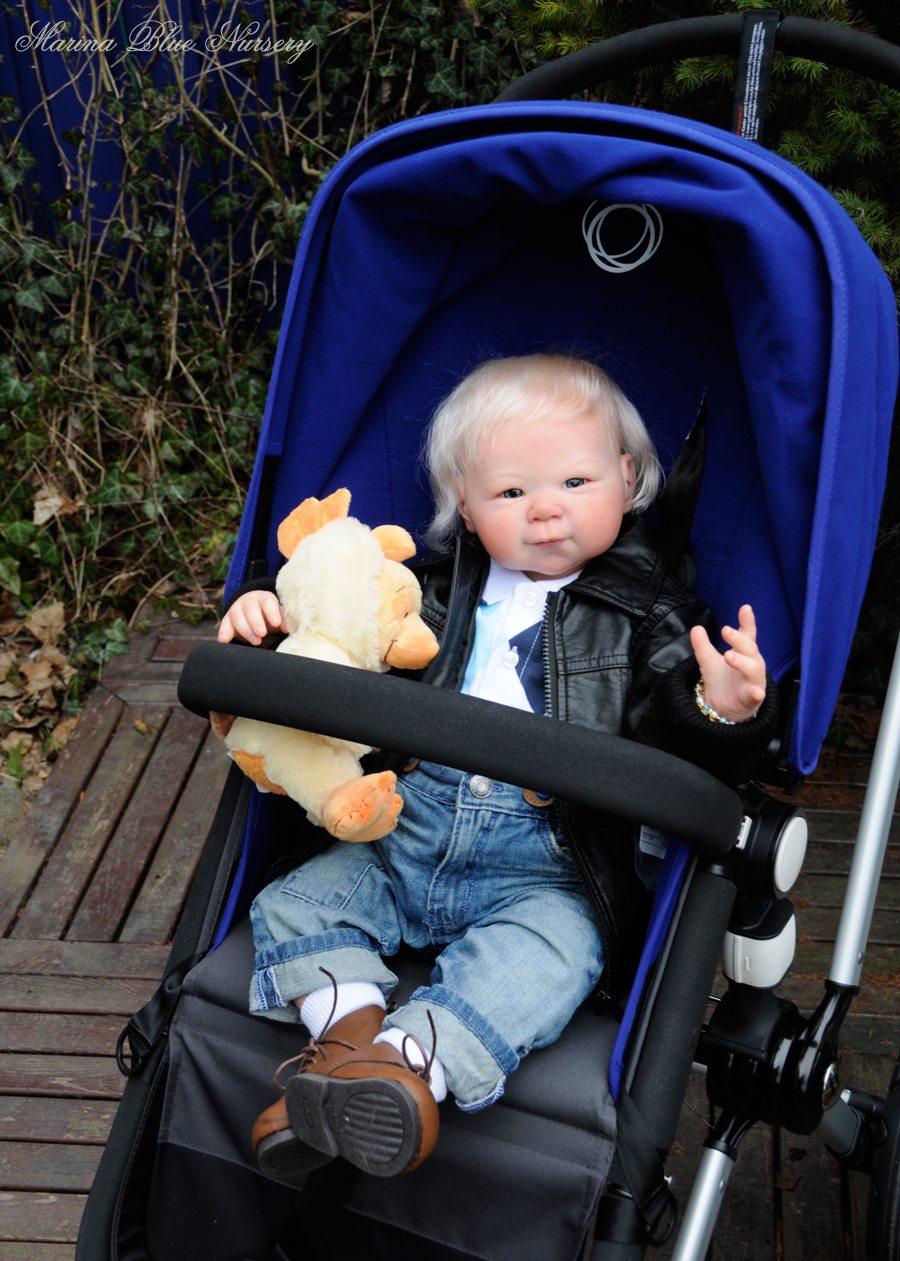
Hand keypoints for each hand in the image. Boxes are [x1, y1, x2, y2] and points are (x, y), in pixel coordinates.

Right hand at [218, 591, 286, 644]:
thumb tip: (287, 629)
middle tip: (262, 633)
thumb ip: (284, 621)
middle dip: (256, 621)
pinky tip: (223, 641)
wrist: (255, 614)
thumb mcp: (278, 617)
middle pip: (250, 608)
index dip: (272, 612)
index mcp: (264, 598)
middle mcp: (248, 601)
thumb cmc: (270, 616)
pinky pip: (224, 626)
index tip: (276, 623)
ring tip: (256, 642)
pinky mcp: (227, 621)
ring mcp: (236, 610)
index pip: (267, 602)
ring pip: (237, 617)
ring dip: (246, 630)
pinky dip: (223, 633)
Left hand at [689, 605, 765, 723]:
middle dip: (739, 639)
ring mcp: (754, 681)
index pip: (748, 634)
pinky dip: (757, 694)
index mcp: (744, 653)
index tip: (745, 608)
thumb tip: (696, 628)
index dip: (747, 621)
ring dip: (742, 661)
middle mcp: (753, 664)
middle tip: (725, 631)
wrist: (723, 708)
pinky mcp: (752, 698)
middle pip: (750, 648)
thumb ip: (702, 646)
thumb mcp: (708, 661)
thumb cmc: (722, 680)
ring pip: (754, 668)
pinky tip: (756, 693)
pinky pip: (756, 695)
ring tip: (729, 655)